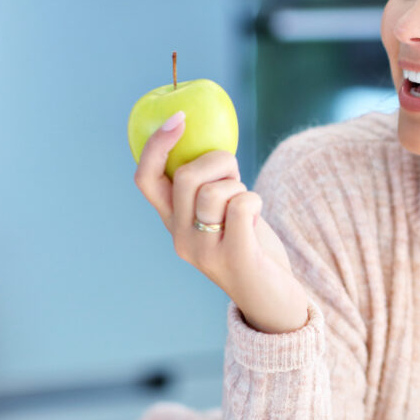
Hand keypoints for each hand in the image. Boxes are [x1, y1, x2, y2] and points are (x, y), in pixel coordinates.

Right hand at [133, 111, 309, 333]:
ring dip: (240, 186)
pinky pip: (241, 206)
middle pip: (185, 176)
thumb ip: (211, 187)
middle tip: (237, 178)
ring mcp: (203, 252)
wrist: (274, 302)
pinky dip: (254, 200)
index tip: (179, 118)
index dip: (156, 145)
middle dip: (219, 162)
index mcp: (172, 223)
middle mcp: (180, 239)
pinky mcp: (234, 258)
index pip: (145, 180)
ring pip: (215, 190)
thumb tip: (211, 142)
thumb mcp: (222, 215)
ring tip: (247, 207)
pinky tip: (257, 216)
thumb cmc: (252, 247)